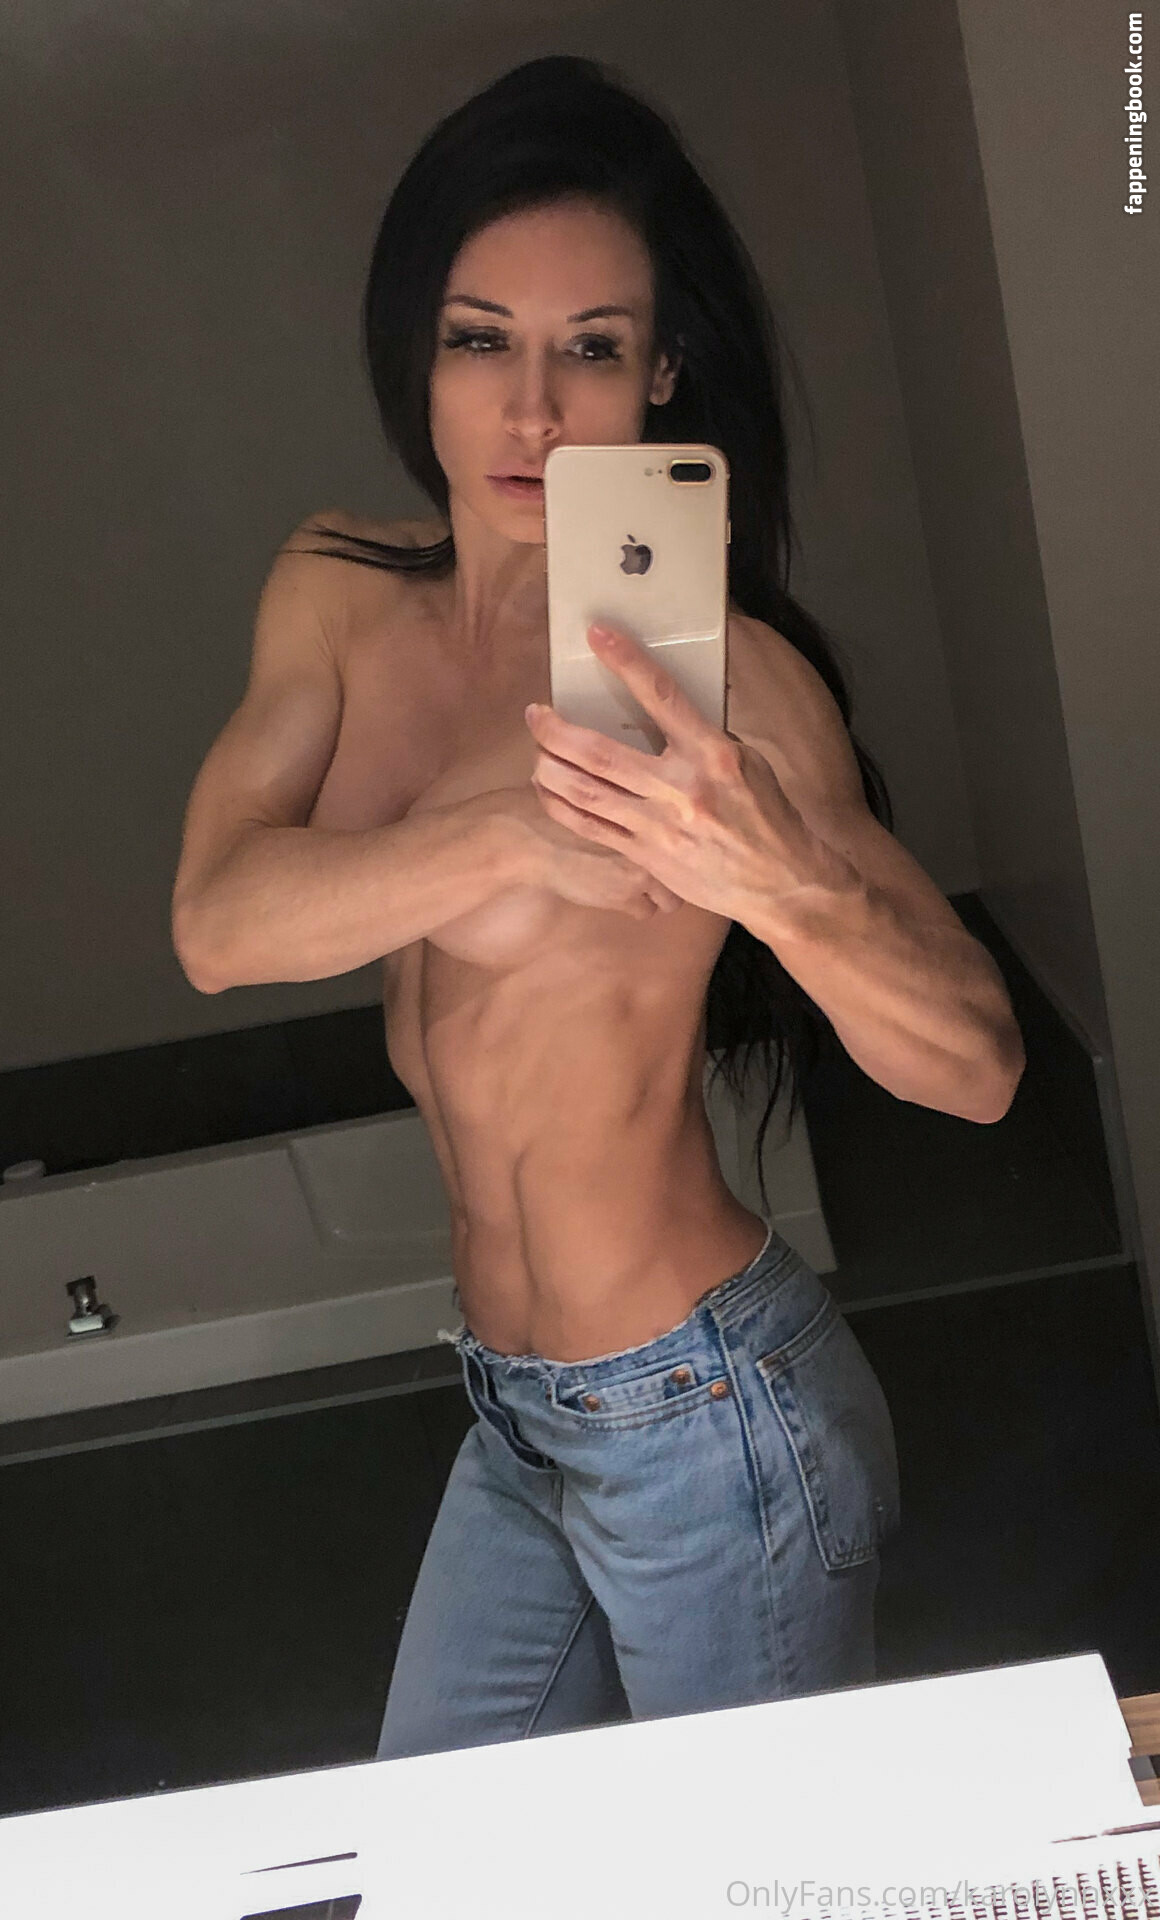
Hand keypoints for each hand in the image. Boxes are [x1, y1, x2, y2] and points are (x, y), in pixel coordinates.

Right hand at [478, 783, 683, 921]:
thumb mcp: (598, 784)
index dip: (680, 838)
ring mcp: (646, 873)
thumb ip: (622, 789)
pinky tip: (620, 895)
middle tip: (661, 867)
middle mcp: (660, 840)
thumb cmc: (555, 801)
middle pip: (688, 866)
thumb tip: (631, 784)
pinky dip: (636, 906)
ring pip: (673, 896)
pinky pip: (646, 912)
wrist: (531, 837)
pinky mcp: (625, 898)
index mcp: (655, 806)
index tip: (669, 841)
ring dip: (659, 893)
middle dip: (678, 870)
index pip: (687, 829)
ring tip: (641, 885)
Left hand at [524, 623, 835, 924]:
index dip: (625, 661)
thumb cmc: (766, 816)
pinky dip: (561, 807)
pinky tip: (547, 790)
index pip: (662, 696)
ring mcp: (660, 827)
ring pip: (585, 792)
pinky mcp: (648, 857)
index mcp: (713, 754)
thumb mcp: (747, 762)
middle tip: (536, 713)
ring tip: (536, 749)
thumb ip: (703, 738)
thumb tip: (664, 708)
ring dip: (549, 767)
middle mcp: (681, 789)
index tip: (598, 635)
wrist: (781, 883)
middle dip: (557, 730)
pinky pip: (591, 829)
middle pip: (599, 753)